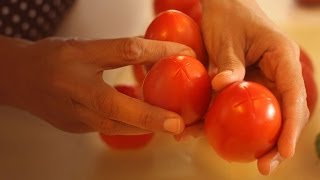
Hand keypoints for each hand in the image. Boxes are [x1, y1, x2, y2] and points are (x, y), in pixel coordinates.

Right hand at [0, 36, 194, 134]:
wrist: (20, 79)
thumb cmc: (53, 58)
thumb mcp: (85, 46)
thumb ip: (118, 50)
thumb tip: (155, 51)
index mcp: (77, 58)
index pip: (124, 51)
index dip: (157, 52)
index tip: (184, 54)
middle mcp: (73, 88)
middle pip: (114, 105)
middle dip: (149, 116)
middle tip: (177, 123)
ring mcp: (72, 114)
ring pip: (113, 126)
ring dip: (145, 127)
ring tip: (170, 126)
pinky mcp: (75, 127)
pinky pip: (107, 129)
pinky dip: (130, 127)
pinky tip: (147, 124)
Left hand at [180, 0, 308, 174]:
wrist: (223, 6)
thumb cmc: (228, 14)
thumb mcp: (226, 36)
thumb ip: (228, 62)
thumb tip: (221, 87)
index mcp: (282, 58)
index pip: (294, 95)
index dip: (292, 125)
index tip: (285, 151)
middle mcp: (276, 73)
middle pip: (285, 112)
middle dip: (277, 141)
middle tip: (264, 166)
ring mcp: (261, 81)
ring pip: (263, 115)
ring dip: (253, 138)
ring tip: (240, 158)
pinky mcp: (244, 86)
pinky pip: (240, 108)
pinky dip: (228, 123)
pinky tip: (208, 134)